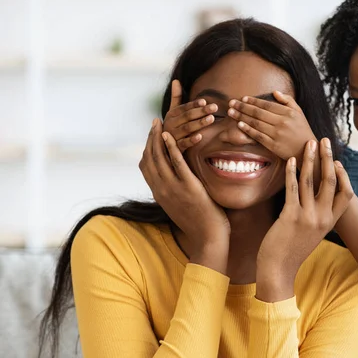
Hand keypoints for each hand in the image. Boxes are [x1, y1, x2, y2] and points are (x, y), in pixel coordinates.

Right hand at [139, 119, 229, 271]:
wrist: (208, 238)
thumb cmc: (199, 223)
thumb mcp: (181, 206)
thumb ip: (176, 192)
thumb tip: (178, 183)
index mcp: (159, 193)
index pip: (145, 167)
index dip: (146, 149)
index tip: (150, 136)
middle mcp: (162, 189)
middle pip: (149, 158)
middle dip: (150, 138)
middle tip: (154, 122)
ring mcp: (173, 188)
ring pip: (159, 158)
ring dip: (158, 138)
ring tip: (159, 123)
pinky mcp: (187, 187)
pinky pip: (176, 163)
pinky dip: (171, 147)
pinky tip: (170, 135)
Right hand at [163, 79, 217, 151]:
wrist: (163, 148)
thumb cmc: (173, 127)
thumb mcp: (173, 112)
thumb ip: (176, 97)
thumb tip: (176, 80)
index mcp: (171, 114)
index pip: (184, 108)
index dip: (194, 104)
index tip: (204, 101)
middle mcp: (171, 124)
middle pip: (187, 116)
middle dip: (201, 111)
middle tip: (214, 107)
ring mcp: (173, 136)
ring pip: (187, 128)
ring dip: (199, 123)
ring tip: (211, 118)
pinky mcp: (176, 148)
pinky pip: (184, 144)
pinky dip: (192, 140)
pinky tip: (201, 136)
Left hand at [227, 91, 316, 163]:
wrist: (306, 150)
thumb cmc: (302, 130)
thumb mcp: (299, 112)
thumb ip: (288, 100)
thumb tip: (274, 92)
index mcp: (288, 113)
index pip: (266, 104)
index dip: (253, 101)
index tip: (243, 98)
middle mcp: (282, 122)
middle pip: (258, 113)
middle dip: (242, 107)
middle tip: (231, 103)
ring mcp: (277, 134)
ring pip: (256, 123)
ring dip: (241, 117)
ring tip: (231, 112)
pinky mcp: (273, 145)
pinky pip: (258, 136)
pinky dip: (248, 130)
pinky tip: (239, 124)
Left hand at [255, 138, 353, 301]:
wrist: (278, 270)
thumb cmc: (292, 250)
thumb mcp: (312, 233)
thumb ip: (317, 215)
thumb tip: (315, 196)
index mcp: (330, 222)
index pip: (347, 194)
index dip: (343, 175)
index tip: (337, 160)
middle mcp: (323, 218)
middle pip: (330, 181)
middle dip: (327, 158)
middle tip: (325, 141)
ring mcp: (308, 217)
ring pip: (311, 181)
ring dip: (310, 159)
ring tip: (308, 143)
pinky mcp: (290, 217)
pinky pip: (293, 189)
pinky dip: (292, 172)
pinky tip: (291, 160)